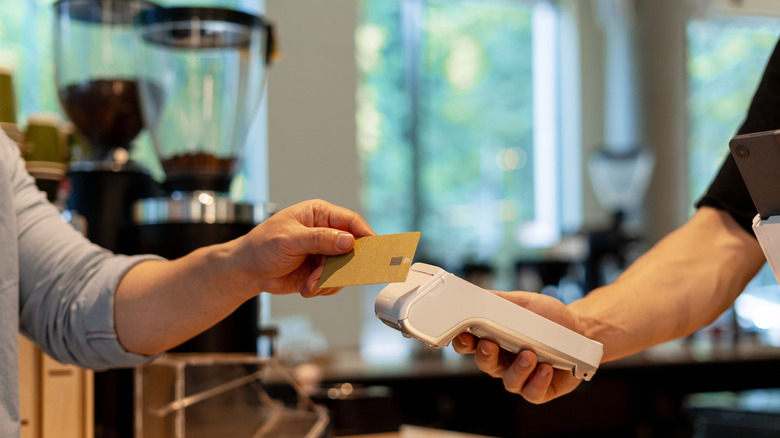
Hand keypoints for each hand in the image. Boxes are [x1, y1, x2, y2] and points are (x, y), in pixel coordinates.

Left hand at [237, 199, 374, 296]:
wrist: (247, 271)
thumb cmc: (262, 246)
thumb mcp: (289, 240)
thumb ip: (320, 239)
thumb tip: (347, 240)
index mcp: (319, 214)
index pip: (350, 221)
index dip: (365, 234)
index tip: (375, 248)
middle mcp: (325, 232)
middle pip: (352, 247)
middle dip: (343, 265)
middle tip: (336, 274)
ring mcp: (324, 252)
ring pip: (344, 268)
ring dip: (329, 279)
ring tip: (311, 283)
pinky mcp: (321, 270)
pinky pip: (335, 281)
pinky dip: (323, 287)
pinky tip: (307, 287)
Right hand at [452, 291, 583, 403]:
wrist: (580, 329)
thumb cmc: (548, 316)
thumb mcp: (522, 302)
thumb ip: (496, 300)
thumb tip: (473, 293)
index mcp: (493, 338)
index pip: (469, 345)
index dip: (463, 342)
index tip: (465, 335)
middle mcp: (503, 360)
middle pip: (484, 364)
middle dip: (485, 356)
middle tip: (491, 344)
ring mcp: (521, 376)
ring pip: (509, 381)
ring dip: (518, 368)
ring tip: (530, 355)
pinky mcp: (539, 389)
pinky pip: (532, 392)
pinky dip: (538, 381)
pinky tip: (546, 368)